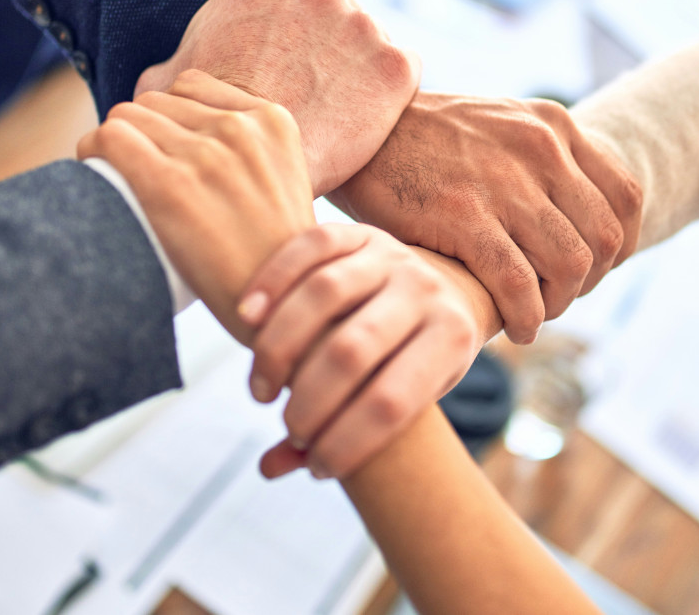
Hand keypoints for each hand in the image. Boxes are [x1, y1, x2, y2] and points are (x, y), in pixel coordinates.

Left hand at [77, 70, 314, 340]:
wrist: (279, 308)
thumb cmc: (275, 256)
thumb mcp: (285, 180)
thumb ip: (249, 147)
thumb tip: (188, 135)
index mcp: (273, 121)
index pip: (193, 86)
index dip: (172, 118)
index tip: (167, 150)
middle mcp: (241, 128)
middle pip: (156, 101)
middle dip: (144, 133)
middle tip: (141, 173)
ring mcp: (206, 154)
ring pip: (127, 116)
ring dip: (117, 144)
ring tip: (121, 180)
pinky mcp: (169, 184)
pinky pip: (107, 139)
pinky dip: (93, 153)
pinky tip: (98, 177)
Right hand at [134, 0, 421, 195]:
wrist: (250, 169)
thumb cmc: (204, 126)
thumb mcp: (167, 82)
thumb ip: (177, 62)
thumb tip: (162, 78)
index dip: (294, 26)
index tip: (289, 59)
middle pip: (337, 8)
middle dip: (328, 41)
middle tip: (311, 87)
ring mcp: (364, 22)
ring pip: (370, 41)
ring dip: (358, 68)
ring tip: (332, 110)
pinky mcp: (397, 64)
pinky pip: (401, 74)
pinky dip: (388, 96)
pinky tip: (360, 121)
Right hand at [238, 223, 479, 479]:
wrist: (447, 287)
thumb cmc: (418, 358)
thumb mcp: (409, 397)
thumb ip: (346, 433)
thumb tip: (270, 467)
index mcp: (452, 337)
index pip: (392, 401)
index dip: (348, 443)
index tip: (319, 467)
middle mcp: (426, 290)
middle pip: (352, 350)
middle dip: (309, 402)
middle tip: (288, 424)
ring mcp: (393, 254)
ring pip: (324, 294)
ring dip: (279, 348)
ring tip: (262, 389)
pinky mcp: (361, 231)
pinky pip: (310, 246)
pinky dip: (272, 280)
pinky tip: (246, 318)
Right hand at [328, 92, 641, 343]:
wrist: (361, 127)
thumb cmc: (427, 138)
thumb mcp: (499, 125)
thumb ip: (541, 159)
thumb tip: (575, 216)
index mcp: (553, 126)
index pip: (626, 196)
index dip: (620, 245)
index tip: (594, 269)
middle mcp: (540, 149)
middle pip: (604, 238)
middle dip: (589, 281)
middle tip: (556, 295)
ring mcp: (504, 182)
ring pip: (570, 265)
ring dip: (558, 303)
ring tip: (534, 313)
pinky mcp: (463, 215)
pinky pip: (519, 284)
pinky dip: (526, 317)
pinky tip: (513, 327)